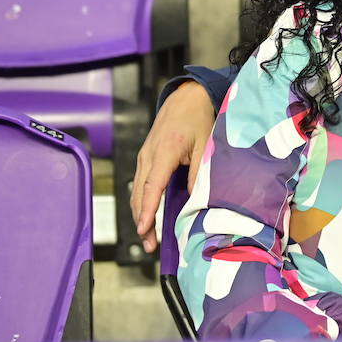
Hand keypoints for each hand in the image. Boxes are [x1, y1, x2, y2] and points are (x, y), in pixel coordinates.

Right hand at [129, 80, 214, 253]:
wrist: (186, 97)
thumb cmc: (198, 118)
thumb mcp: (205, 143)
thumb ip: (199, 170)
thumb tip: (196, 197)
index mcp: (163, 152)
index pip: (152, 187)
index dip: (148, 210)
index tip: (145, 229)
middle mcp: (148, 156)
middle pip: (139, 194)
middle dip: (142, 221)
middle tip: (149, 245)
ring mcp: (144, 156)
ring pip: (137, 191)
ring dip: (140, 214)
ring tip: (147, 237)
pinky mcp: (145, 157)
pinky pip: (140, 183)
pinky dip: (142, 201)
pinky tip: (147, 215)